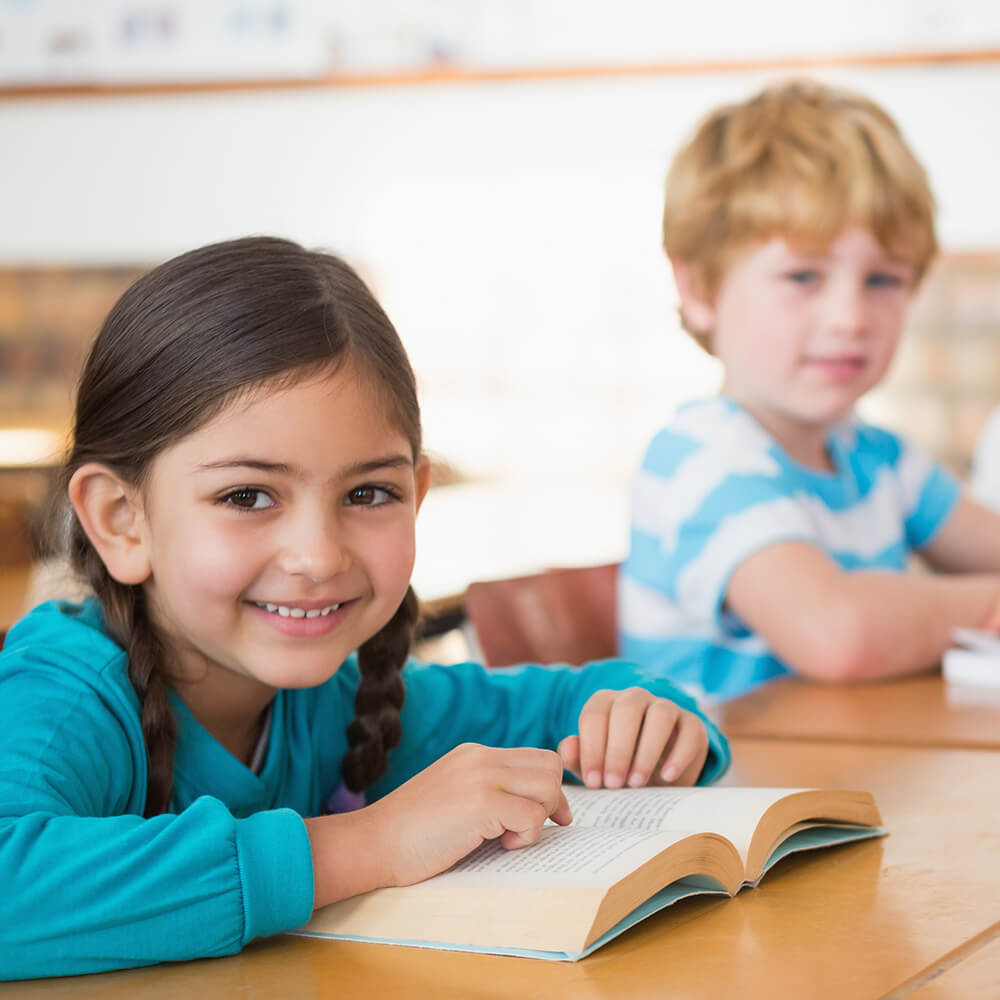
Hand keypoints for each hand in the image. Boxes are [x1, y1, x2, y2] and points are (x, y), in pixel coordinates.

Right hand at [364, 743, 571, 886]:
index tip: (549, 816)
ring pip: (547, 786)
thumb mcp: (454, 795)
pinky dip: (526, 837)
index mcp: (475, 753)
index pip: (535, 757)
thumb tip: (534, 806)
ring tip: (511, 838)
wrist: (373, 841)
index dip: (549, 787)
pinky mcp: (482, 803)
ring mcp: (482, 777)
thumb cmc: (411, 832)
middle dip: (552, 800)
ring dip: (539, 817)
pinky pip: (532, 816)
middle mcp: (481, 757)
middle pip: (549, 765)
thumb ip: (487, 790)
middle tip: (532, 830)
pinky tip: (500, 845)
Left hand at [557, 687, 708, 788]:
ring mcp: (666, 707)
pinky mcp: (692, 723)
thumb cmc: (618, 768)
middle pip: (627, 709)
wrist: (657, 775)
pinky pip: (690, 730)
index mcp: (607, 702)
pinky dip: (679, 754)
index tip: (593, 781)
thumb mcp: (596, 766)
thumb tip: (568, 746)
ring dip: (647, 750)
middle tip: (613, 784)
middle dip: (617, 749)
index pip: (595, 714)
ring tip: (636, 783)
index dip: (592, 748)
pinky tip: (667, 778)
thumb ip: (577, 757)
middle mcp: (636, 698)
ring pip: (660, 714)